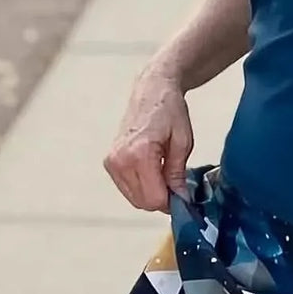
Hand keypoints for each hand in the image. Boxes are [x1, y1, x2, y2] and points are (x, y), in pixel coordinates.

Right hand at [103, 63, 193, 211]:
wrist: (152, 91)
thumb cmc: (170, 111)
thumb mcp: (183, 143)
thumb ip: (178, 174)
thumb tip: (180, 199)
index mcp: (139, 154)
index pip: (154, 198)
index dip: (171, 202)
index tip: (183, 197)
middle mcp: (120, 160)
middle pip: (142, 202)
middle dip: (161, 200)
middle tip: (176, 186)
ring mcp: (111, 161)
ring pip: (133, 198)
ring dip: (151, 194)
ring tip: (164, 174)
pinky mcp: (109, 162)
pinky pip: (126, 188)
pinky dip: (141, 187)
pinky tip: (153, 172)